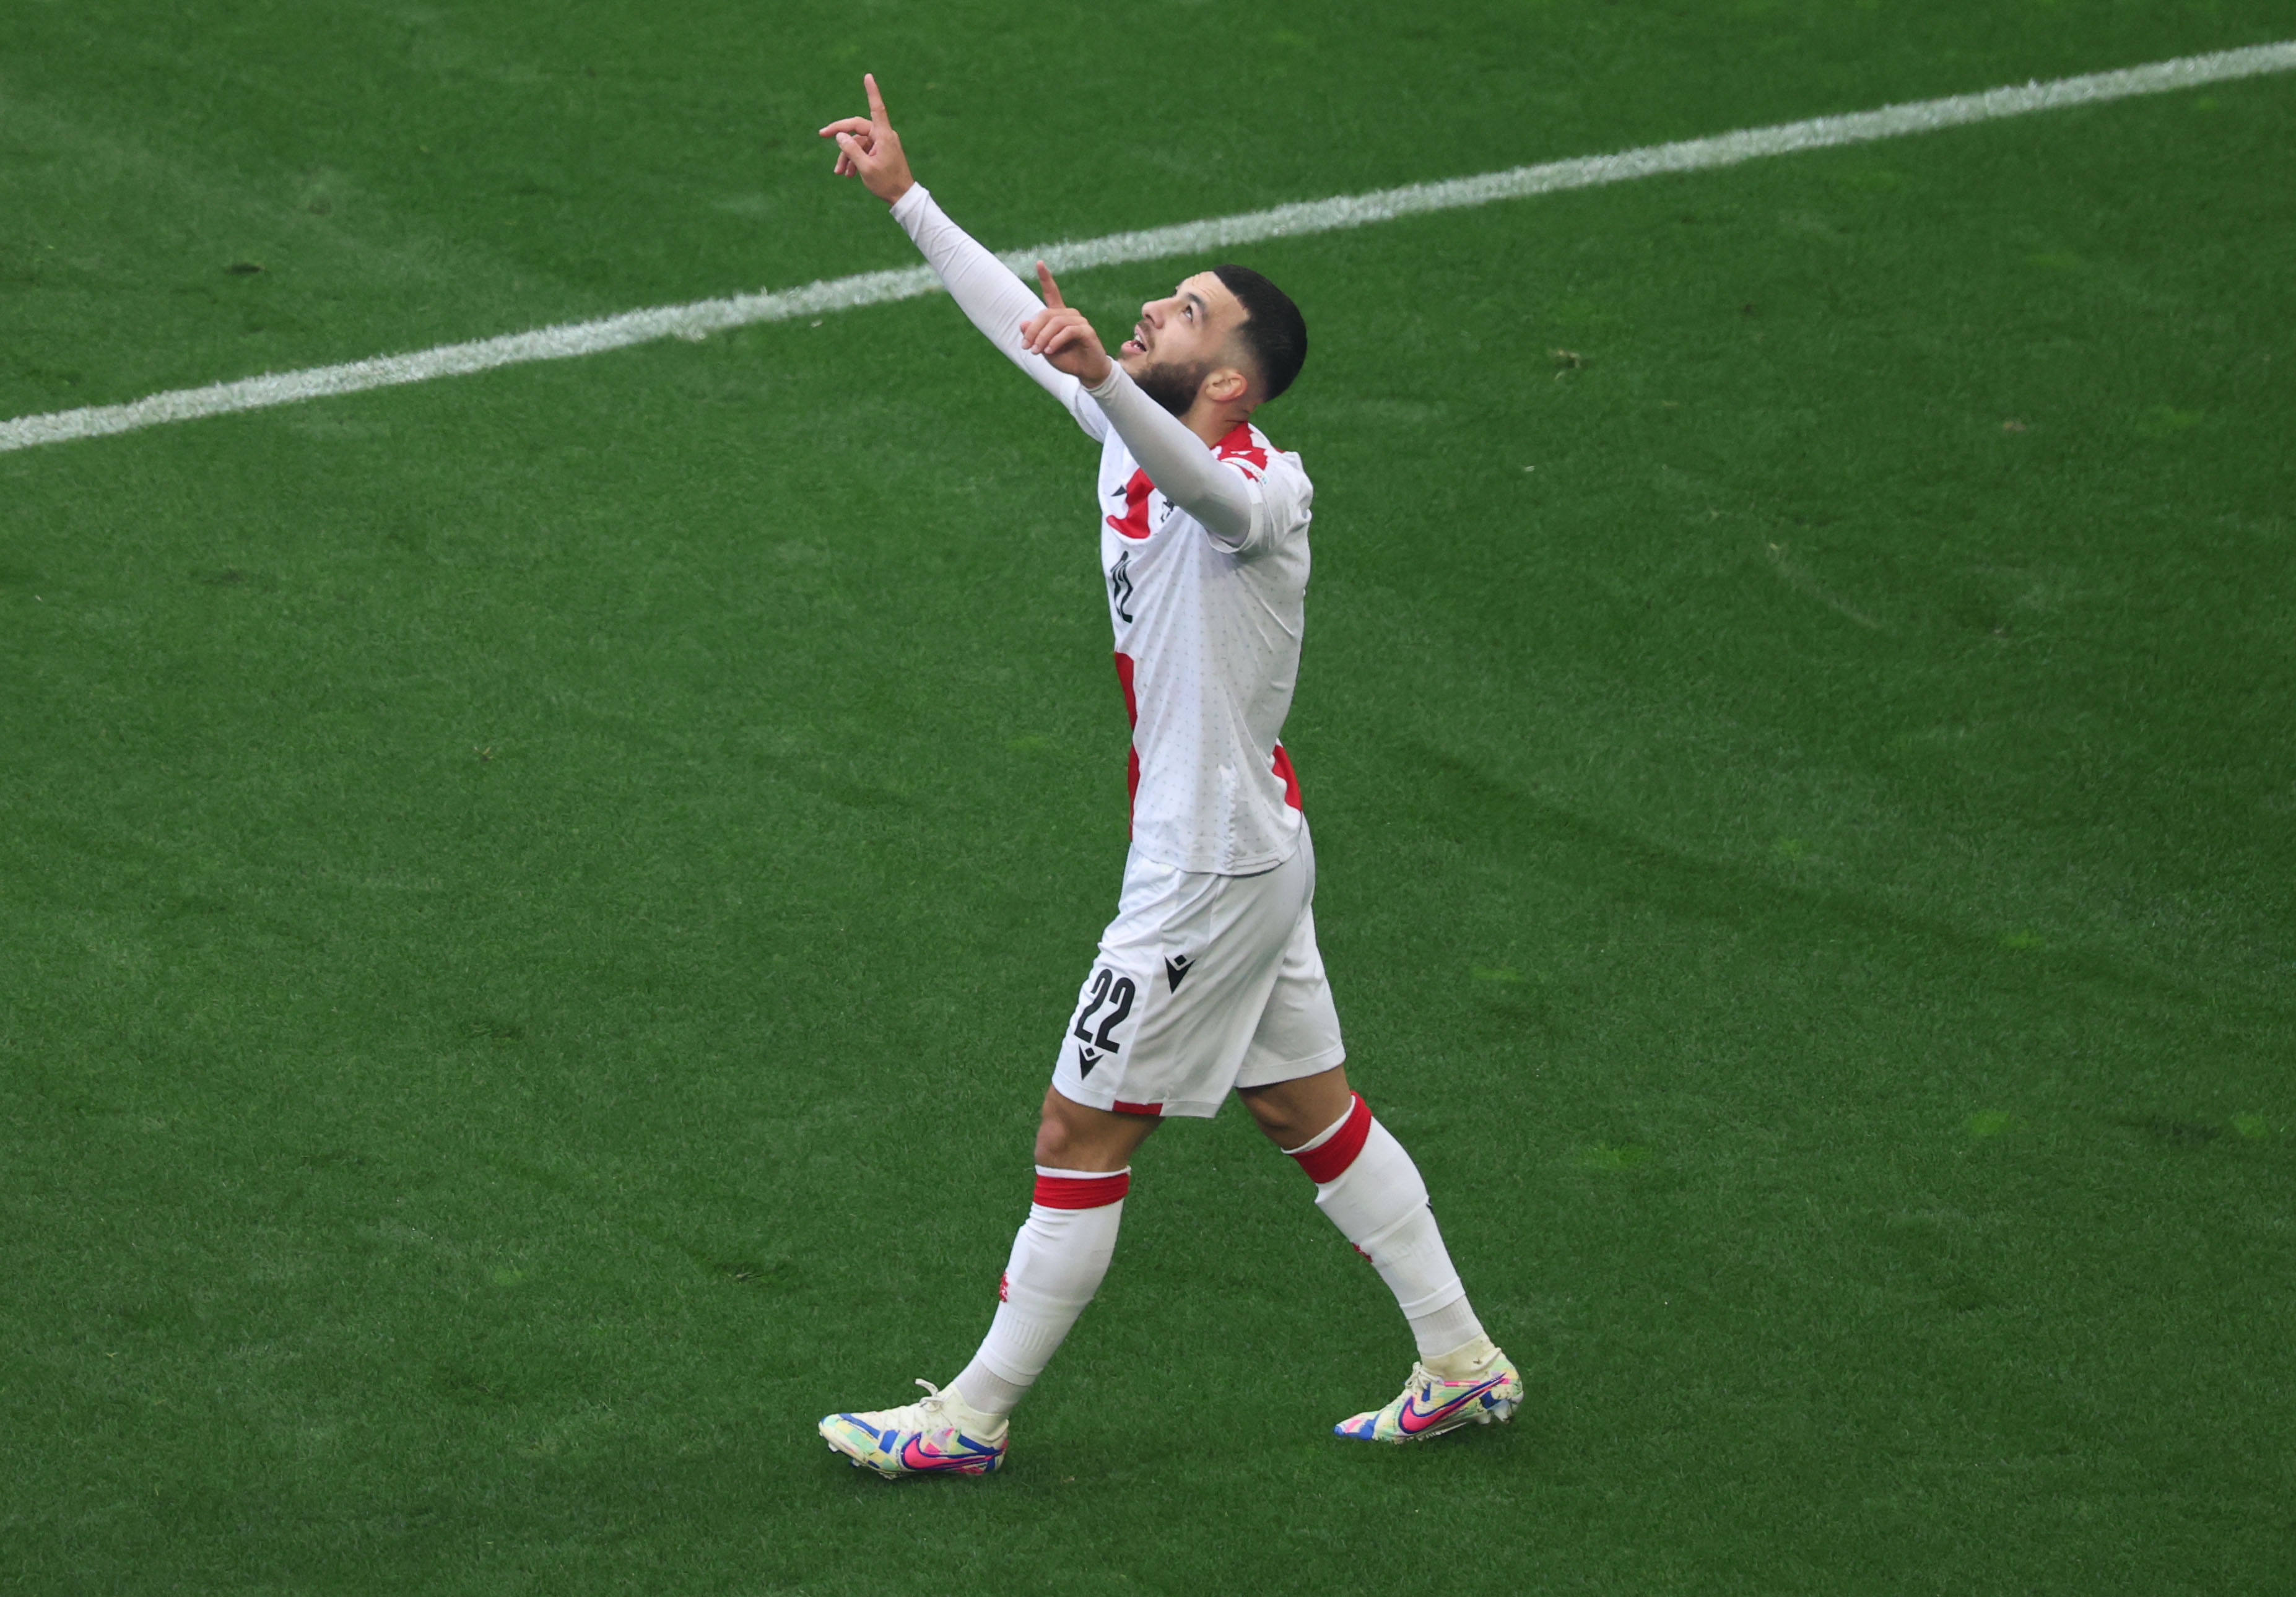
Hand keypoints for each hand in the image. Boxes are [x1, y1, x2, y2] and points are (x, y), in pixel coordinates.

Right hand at [817, 73, 913, 205]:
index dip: (871, 91)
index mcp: (883, 135)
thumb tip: (840, 136)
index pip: (876, 108)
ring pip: (858, 143)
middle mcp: (883, 135)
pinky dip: (854, 160)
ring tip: (839, 173)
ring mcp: (882, 144)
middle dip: (840, 135)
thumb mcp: (865, 168)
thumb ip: (851, 150)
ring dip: (846, 156)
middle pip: (857, 128)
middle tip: (821, 134)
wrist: (902, 197)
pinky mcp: (881, 152)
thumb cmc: (887, 183)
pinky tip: (847, 174)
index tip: (868, 76)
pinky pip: (863, 151)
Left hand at [1019, 262, 1112, 386]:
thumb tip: (1023, 323)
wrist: (1086, 372)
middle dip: (1033, 330)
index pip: (1052, 292)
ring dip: (1043, 338)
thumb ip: (1034, 336)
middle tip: (1027, 347)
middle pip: (1046, 314)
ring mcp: (1080, 321)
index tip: (1039, 262)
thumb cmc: (1067, 359)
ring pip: (1056, 323)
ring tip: (1037, 352)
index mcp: (1059, 315)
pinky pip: (1068, 331)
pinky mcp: (1087, 331)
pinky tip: (1049, 351)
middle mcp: (1070, 314)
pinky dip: (1056, 341)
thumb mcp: (1044, 349)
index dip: (1046, 278)